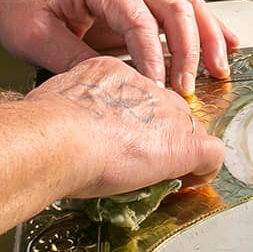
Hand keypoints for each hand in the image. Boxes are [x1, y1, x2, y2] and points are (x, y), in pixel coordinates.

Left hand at [0, 0, 237, 95]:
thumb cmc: (25, 11)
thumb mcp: (38, 38)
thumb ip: (74, 59)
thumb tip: (112, 86)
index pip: (139, 20)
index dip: (151, 57)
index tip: (155, 91)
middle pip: (175, 9)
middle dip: (189, 50)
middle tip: (187, 89)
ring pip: (188, 9)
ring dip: (208, 40)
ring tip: (218, 72)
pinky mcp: (145, 6)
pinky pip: (184, 14)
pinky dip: (209, 30)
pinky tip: (228, 47)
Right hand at [36, 56, 223, 198]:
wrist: (60, 138)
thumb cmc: (42, 128)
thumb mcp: (49, 102)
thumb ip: (63, 108)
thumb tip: (56, 124)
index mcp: (108, 72)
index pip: (132, 93)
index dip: (129, 120)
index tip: (119, 138)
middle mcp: (144, 86)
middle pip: (163, 107)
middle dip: (156, 133)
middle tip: (140, 158)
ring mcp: (167, 113)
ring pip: (186, 128)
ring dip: (176, 150)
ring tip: (160, 172)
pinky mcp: (184, 143)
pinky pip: (210, 153)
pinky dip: (203, 169)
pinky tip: (190, 179)